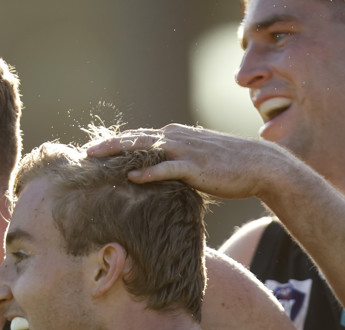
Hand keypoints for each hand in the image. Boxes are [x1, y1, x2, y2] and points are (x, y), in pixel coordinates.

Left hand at [86, 123, 276, 199]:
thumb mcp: (196, 162)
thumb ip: (175, 165)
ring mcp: (185, 150)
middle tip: (85, 153)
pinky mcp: (195, 167)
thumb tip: (159, 178)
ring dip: (120, 152)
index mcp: (174, 136)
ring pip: (146, 148)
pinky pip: (167, 168)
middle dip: (109, 145)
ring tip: (97, 159)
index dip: (115, 144)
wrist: (259, 166)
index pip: (139, 138)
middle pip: (135, 139)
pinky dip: (149, 171)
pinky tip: (132, 175)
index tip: (94, 152)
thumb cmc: (228, 168)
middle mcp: (176, 138)